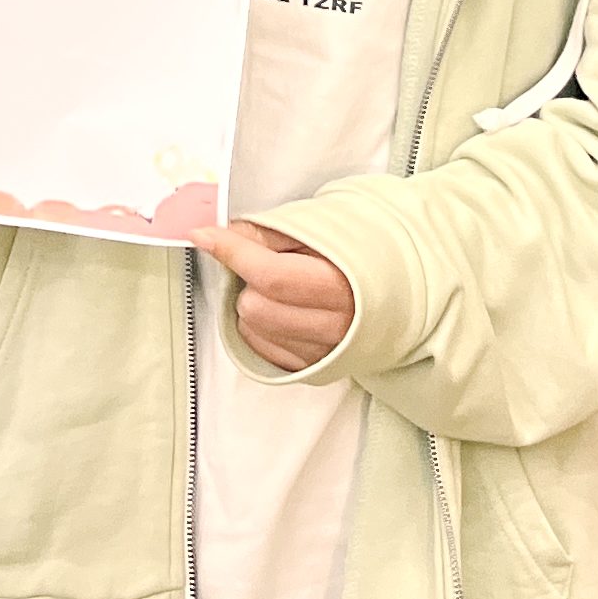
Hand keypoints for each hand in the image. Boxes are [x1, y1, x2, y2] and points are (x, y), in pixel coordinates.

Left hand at [192, 220, 355, 373]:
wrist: (394, 289)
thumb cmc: (355, 253)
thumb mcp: (317, 229)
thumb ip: (267, 233)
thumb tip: (218, 235)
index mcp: (341, 285)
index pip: (271, 275)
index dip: (232, 253)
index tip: (204, 235)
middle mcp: (335, 326)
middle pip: (256, 307)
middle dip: (248, 281)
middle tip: (266, 265)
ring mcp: (323, 352)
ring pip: (253, 329)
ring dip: (252, 305)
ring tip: (278, 289)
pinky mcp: (311, 369)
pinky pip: (261, 349)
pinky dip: (259, 327)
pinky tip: (280, 310)